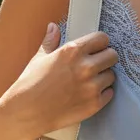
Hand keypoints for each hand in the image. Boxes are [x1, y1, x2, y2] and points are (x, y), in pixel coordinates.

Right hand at [3, 21, 118, 139]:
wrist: (26, 112)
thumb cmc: (30, 84)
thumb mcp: (39, 58)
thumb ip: (50, 41)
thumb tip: (53, 27)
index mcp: (72, 51)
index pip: (102, 39)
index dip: (100, 43)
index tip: (97, 48)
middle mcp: (85, 67)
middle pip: (113, 56)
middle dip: (106, 58)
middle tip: (97, 65)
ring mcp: (92, 86)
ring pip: (112, 75)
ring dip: (104, 77)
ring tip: (90, 81)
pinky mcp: (95, 104)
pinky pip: (110, 93)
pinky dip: (103, 93)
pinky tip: (89, 94)